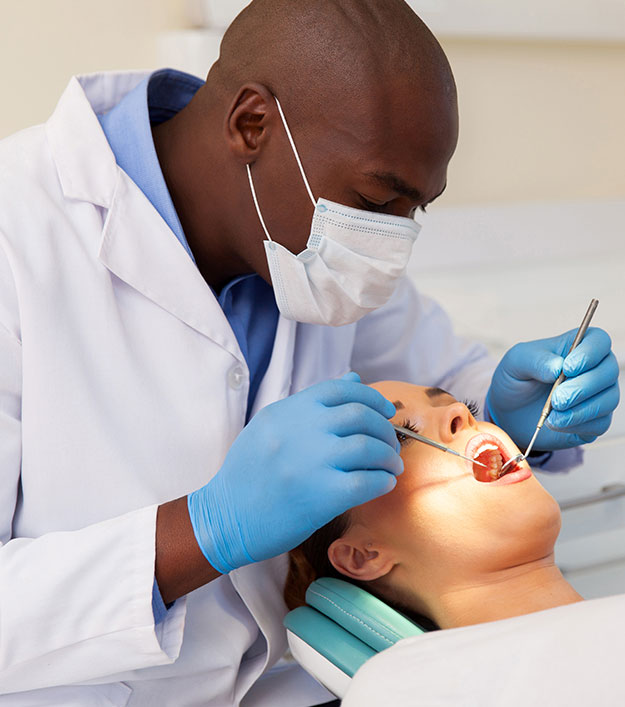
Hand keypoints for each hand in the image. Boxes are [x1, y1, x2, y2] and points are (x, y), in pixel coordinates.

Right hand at [187, 372, 401, 573]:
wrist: (225, 517)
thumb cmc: (249, 473)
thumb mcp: (272, 426)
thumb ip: (312, 403)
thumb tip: (355, 377)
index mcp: (289, 410)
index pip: (341, 389)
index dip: (371, 397)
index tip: (385, 412)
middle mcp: (301, 430)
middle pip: (361, 416)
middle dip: (385, 429)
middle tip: (390, 444)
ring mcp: (312, 462)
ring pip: (369, 447)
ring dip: (389, 456)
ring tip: (391, 466)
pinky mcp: (321, 496)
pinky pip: (367, 481)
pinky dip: (383, 481)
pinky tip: (383, 484)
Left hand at [486, 327, 619, 450]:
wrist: (509, 410)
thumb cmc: (516, 379)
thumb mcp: (516, 362)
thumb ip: (535, 360)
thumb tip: (557, 366)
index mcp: (577, 346)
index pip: (599, 341)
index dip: (589, 353)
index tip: (568, 368)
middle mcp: (593, 368)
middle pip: (608, 371)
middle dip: (583, 387)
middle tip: (557, 398)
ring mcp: (597, 394)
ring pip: (608, 399)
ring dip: (581, 409)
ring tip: (553, 414)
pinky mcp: (595, 419)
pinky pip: (600, 423)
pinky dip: (578, 424)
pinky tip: (557, 423)